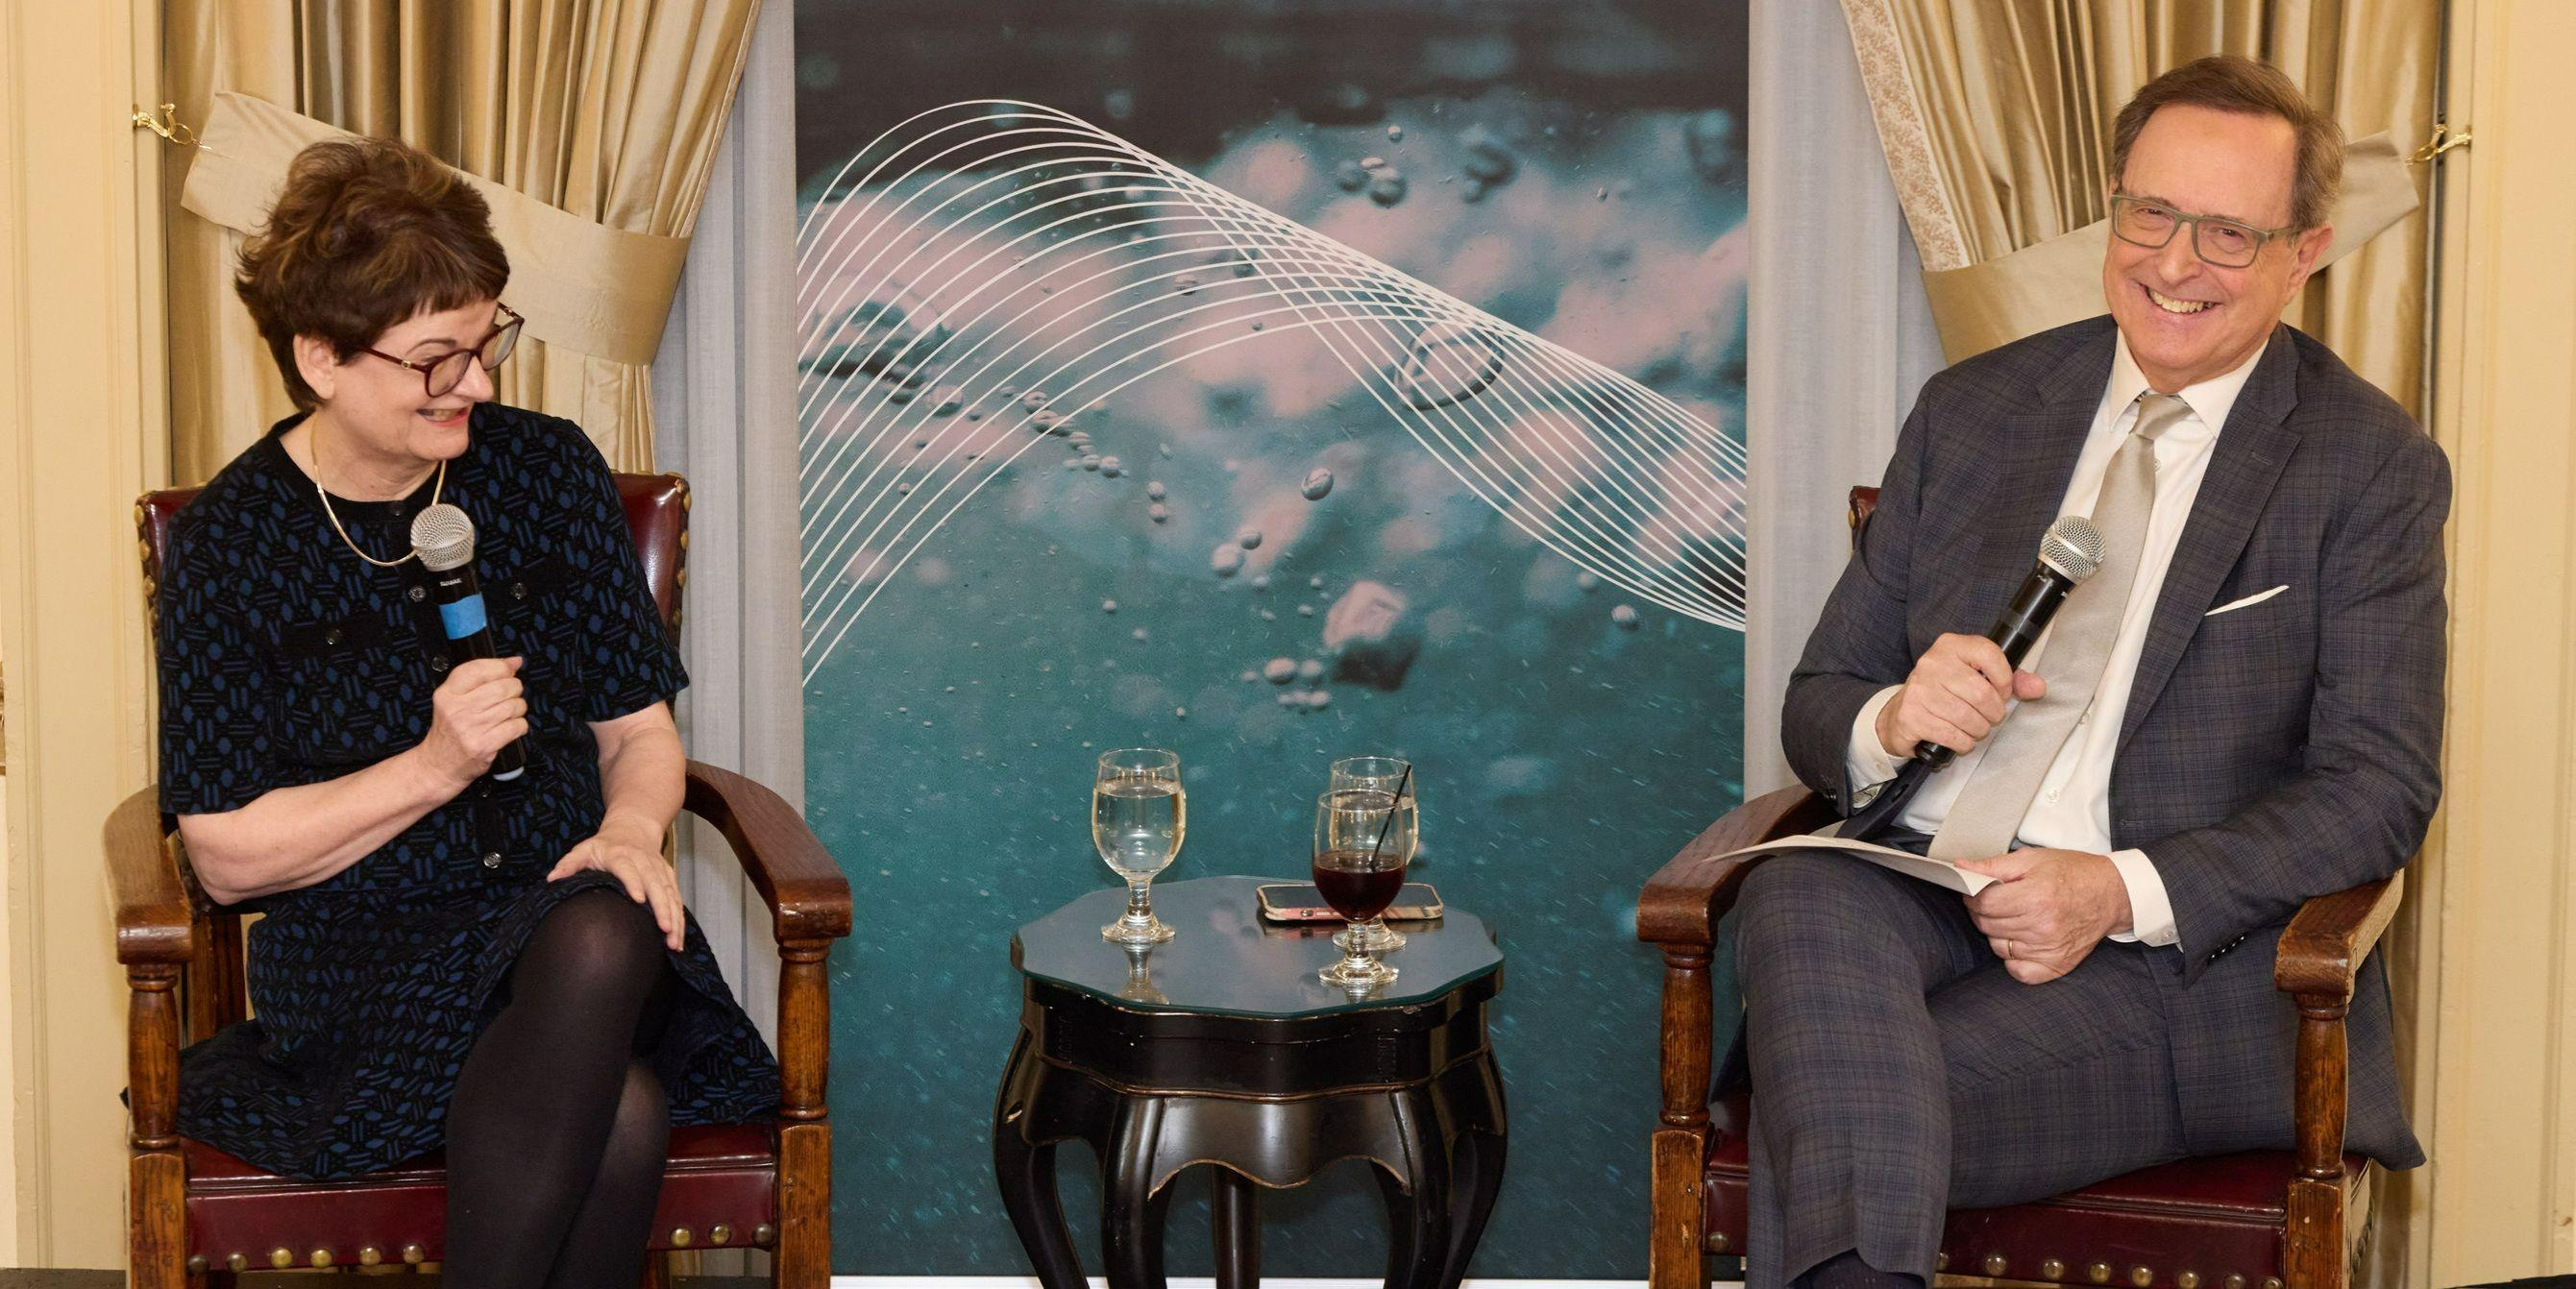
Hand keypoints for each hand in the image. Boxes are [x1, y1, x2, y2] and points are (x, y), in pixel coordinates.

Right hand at [416, 656, 526, 792]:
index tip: (507, 671)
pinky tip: (508, 728)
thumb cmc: (450, 729)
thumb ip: (482, 677)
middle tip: (508, 697)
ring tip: (506, 714)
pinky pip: (517, 726)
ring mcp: (471, 728)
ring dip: (518, 709)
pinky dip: (519, 726)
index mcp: (447, 693)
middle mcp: (457, 709)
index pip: (480, 668)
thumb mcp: (455, 699)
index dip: (501, 667)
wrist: (438, 764)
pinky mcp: (484, 745)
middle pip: (504, 686)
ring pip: (514, 705)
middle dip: (514, 689)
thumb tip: (514, 661)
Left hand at [547, 815, 684, 950]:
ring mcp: (659, 870)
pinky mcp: (669, 877)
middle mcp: (643, 862)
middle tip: (665, 929)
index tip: (638, 899)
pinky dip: (680, 918)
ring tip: (674, 942)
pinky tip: (679, 938)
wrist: (634, 828)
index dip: (633, 882)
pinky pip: (676, 898)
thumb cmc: (605, 845)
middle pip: (655, 884)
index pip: (628, 868)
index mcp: (620, 855)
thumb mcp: (584, 848)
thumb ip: (569, 863)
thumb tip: (552, 878)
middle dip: (662, 907)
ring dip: (674, 917)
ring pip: (670, 893)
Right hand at [1877, 633, 2046, 757]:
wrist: (1901, 713)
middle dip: (1993, 713)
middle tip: (1989, 717)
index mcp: (1950, 646)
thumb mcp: (1976, 677)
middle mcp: (1932, 663)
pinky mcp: (1911, 715)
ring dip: (1978, 730)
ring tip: (1973, 727)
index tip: (2002, 692)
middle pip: (1981, 693)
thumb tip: (2038, 687)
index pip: (1989, 654)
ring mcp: (1919, 689)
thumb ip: (2011, 680)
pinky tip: (1960, 738)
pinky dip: (1963, 743)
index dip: (2004, 679)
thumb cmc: (1945, 692)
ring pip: (1968, 718)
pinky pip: (1952, 735)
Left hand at [1959, 848, 2130, 983]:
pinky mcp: (2058, 965)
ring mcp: (2050, 949)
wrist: (2111, 894)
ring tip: (2014, 916)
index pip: (1983, 903)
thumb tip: (1959, 868)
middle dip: (1982, 912)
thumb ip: (1992, 866)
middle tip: (1995, 901)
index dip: (1972, 895)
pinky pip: (2019, 971)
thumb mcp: (2032, 859)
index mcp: (2036, 896)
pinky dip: (2014, 959)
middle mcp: (2043, 926)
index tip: (1976, 890)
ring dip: (1997, 932)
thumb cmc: (2072, 873)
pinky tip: (2021, 941)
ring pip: (1998, 946)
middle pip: (1987, 925)